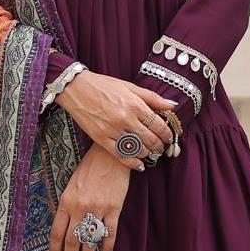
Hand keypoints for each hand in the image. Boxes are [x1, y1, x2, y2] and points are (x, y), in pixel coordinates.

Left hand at [49, 144, 131, 250]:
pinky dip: (107, 246)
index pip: (56, 233)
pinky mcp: (114, 208)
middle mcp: (80, 208)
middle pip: (71, 241)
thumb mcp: (71, 184)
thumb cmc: (90, 167)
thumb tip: (65, 227)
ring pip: (89, 240)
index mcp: (66, 202)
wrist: (111, 154)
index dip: (54, 250)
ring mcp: (98, 209)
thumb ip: (67, 205)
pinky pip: (110, 233)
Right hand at [56, 70, 174, 169]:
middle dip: (159, 146)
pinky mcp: (101, 139)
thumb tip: (173, 106)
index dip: (167, 134)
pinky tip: (139, 165)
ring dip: (148, 154)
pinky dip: (133, 163)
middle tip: (161, 147)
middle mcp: (125, 118)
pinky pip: (121, 156)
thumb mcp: (130, 86)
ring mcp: (113, 130)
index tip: (168, 137)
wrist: (76, 89)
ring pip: (138, 150)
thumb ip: (152, 97)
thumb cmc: (104, 86)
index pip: (159, 125)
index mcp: (134, 104)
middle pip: (150, 140)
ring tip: (150, 153)